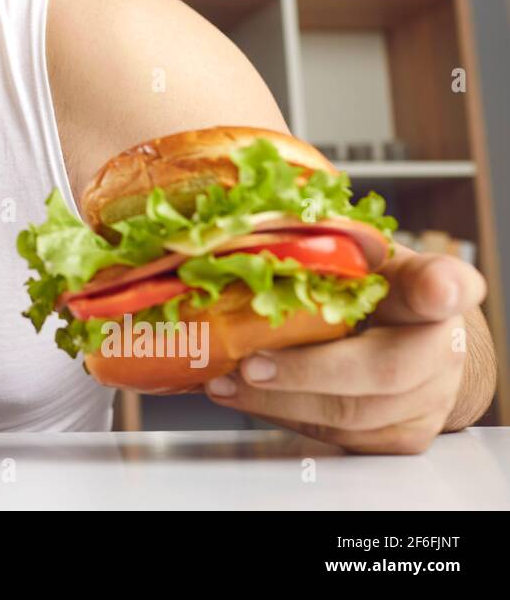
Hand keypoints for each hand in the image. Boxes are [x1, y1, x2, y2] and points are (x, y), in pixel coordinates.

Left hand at [204, 242, 484, 453]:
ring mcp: (428, 400)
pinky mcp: (402, 436)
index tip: (434, 289)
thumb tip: (254, 237)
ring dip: (280, 401)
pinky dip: (284, 416)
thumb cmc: (375, 292)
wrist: (411, 343)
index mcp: (434, 287)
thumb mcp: (360, 258)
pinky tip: (245, 396)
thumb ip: (329, 249)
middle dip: (308, 371)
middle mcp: (443, 348)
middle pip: (385, 369)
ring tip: (226, 381)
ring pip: (354, 414)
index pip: (447, 284)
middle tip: (250, 364)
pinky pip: (341, 437)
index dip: (441, 288)